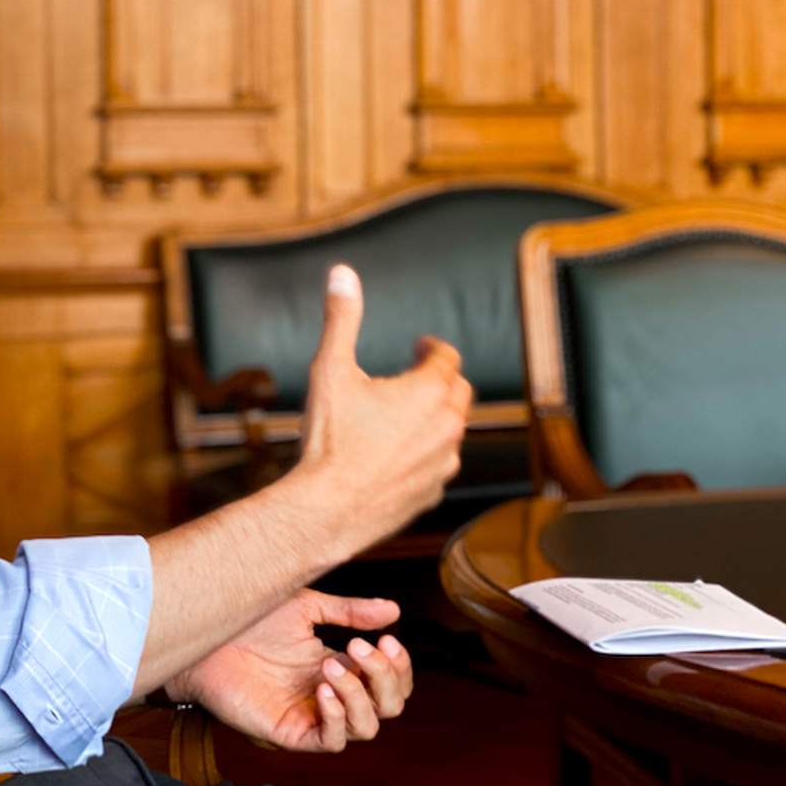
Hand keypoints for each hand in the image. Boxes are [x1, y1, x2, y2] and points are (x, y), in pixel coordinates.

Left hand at [164, 589, 412, 752]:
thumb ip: (349, 612)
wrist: (208, 637)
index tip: (387, 639)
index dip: (398, 667)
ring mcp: (313, 716)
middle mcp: (332, 695)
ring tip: (329, 665)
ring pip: (366, 728)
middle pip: (388, 707)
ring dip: (359, 696)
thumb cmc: (250, 621)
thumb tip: (395, 610)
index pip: (390, 683)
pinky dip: (336, 718)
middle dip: (385, 678)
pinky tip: (322, 689)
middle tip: (360, 648)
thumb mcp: (306, 608)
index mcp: (339, 666)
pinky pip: (329, 742)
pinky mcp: (290, 732)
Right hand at [290, 265, 470, 554]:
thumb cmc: (329, 441)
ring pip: (452, 431)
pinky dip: (425, 454)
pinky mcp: (432, 493)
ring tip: (403, 416)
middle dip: (440, 379)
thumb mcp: (330, 369)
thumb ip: (341, 318)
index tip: (418, 347)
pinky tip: (396, 455)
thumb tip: (342, 274)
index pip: (447, 357)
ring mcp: (443, 464)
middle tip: (416, 376)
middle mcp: (446, 427)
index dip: (432, 348)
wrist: (326, 510)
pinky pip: (438, 466)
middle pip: (458, 392)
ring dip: (435, 418)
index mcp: (428, 392)